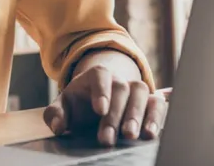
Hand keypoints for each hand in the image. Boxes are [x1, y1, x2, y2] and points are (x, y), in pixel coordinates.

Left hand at [43, 63, 166, 146]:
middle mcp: (119, 79)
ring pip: (141, 93)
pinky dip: (156, 116)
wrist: (98, 101)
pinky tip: (150, 133)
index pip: (100, 75)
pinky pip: (157, 104)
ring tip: (131, 136)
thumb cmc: (80, 104)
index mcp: (97, 75)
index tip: (99, 109)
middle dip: (115, 115)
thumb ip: (56, 114)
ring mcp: (135, 89)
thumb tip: (58, 126)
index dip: (101, 91)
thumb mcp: (64, 106)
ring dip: (137, 115)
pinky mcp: (149, 102)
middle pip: (121, 88)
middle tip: (108, 138)